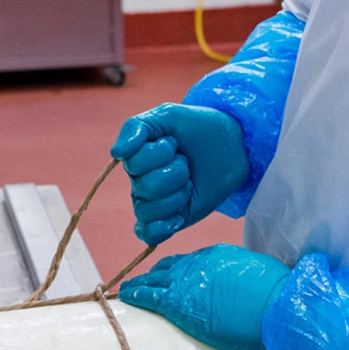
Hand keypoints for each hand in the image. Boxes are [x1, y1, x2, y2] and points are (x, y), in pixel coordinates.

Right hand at [110, 104, 249, 244]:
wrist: (233, 145)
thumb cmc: (198, 127)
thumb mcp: (168, 115)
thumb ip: (137, 127)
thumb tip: (116, 153)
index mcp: (136, 156)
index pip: (134, 163)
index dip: (160, 153)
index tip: (174, 142)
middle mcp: (140, 180)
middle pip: (145, 186)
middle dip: (175, 172)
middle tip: (186, 162)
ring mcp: (154, 202)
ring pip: (148, 209)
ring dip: (177, 194)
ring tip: (189, 182)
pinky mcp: (169, 219)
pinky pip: (149, 234)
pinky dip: (161, 228)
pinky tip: (177, 217)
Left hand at [118, 243, 290, 349]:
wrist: (274, 307)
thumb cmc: (274, 294)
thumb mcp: (255, 274)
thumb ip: (238, 276)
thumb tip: (238, 287)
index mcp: (216, 254)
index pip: (189, 260)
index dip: (178, 268)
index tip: (172, 274)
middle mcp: (196, 263)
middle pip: (168, 267)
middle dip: (156, 274)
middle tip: (147, 280)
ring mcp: (185, 282)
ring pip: (154, 280)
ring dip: (140, 283)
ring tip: (128, 289)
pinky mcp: (178, 305)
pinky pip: (148, 296)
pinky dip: (135, 294)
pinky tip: (125, 296)